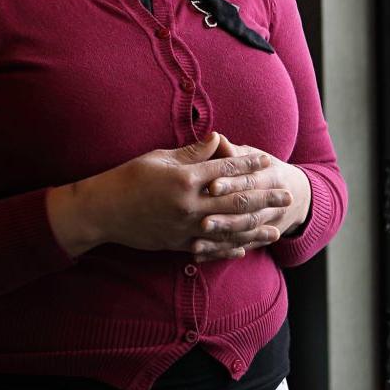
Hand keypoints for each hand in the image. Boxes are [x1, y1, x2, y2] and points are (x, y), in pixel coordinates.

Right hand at [46, 132, 281, 259]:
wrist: (102, 210)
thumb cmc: (127, 178)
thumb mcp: (157, 158)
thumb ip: (190, 153)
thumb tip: (218, 140)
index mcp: (185, 179)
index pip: (226, 171)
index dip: (250, 166)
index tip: (268, 162)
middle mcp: (190, 204)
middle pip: (236, 201)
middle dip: (264, 198)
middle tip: (286, 196)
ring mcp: (186, 227)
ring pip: (230, 229)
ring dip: (256, 229)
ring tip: (276, 228)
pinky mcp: (178, 243)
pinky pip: (211, 248)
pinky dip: (230, 249)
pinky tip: (246, 248)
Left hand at [188, 135, 311, 260]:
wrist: (297, 195)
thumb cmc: (263, 168)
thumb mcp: (253, 156)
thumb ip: (233, 152)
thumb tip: (215, 137)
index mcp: (270, 176)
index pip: (249, 181)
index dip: (231, 183)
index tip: (211, 186)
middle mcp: (273, 202)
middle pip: (248, 210)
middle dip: (225, 216)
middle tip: (202, 221)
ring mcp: (270, 223)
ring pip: (245, 232)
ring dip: (221, 238)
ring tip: (197, 242)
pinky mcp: (261, 239)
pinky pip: (241, 247)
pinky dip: (221, 252)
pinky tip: (200, 255)